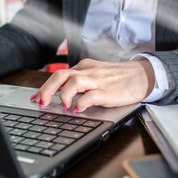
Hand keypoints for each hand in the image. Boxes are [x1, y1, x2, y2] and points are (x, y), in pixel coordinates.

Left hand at [30, 58, 153, 111]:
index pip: (58, 74)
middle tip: (41, 102)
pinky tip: (77, 110)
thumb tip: (57, 94)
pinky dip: (81, 103)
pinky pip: (91, 96)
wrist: (143, 75)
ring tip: (62, 106)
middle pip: (60, 75)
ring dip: (63, 95)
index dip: (43, 86)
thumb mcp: (95, 75)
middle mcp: (88, 71)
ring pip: (73, 82)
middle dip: (46, 90)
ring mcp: (98, 81)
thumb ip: (78, 82)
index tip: (35, 98)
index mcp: (83, 67)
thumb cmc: (118, 78)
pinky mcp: (108, 91)